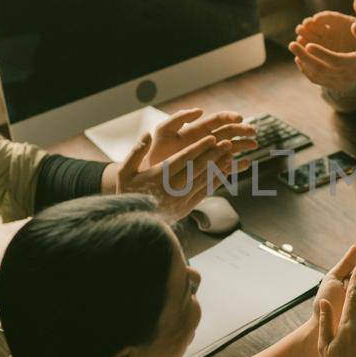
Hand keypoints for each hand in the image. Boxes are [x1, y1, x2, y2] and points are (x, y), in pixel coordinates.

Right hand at [103, 131, 236, 220]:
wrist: (132, 223)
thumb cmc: (127, 193)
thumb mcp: (125, 172)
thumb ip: (136, 152)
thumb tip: (146, 134)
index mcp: (160, 177)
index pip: (184, 159)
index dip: (199, 148)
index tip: (212, 138)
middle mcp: (173, 189)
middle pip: (198, 168)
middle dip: (214, 154)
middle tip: (228, 143)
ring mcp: (181, 200)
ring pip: (204, 180)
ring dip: (218, 167)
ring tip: (230, 155)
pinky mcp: (186, 208)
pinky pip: (204, 193)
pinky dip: (215, 182)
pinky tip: (224, 172)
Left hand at [145, 107, 256, 166]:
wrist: (149, 177)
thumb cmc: (153, 154)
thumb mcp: (163, 132)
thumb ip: (178, 119)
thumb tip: (200, 110)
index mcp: (196, 130)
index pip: (216, 120)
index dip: (229, 117)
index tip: (240, 119)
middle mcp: (204, 141)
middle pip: (228, 132)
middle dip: (241, 131)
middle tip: (253, 132)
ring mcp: (208, 156)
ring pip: (230, 148)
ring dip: (243, 145)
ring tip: (254, 146)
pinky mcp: (208, 170)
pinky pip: (225, 166)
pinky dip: (237, 165)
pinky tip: (246, 163)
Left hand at [288, 0, 355, 92]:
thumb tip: (354, 26)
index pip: (337, 61)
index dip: (323, 54)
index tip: (309, 45)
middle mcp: (348, 76)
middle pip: (323, 69)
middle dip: (306, 57)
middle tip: (292, 44)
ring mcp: (339, 83)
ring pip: (317, 75)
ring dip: (303, 62)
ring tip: (293, 46)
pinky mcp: (333, 86)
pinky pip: (316, 80)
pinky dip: (306, 69)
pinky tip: (299, 57)